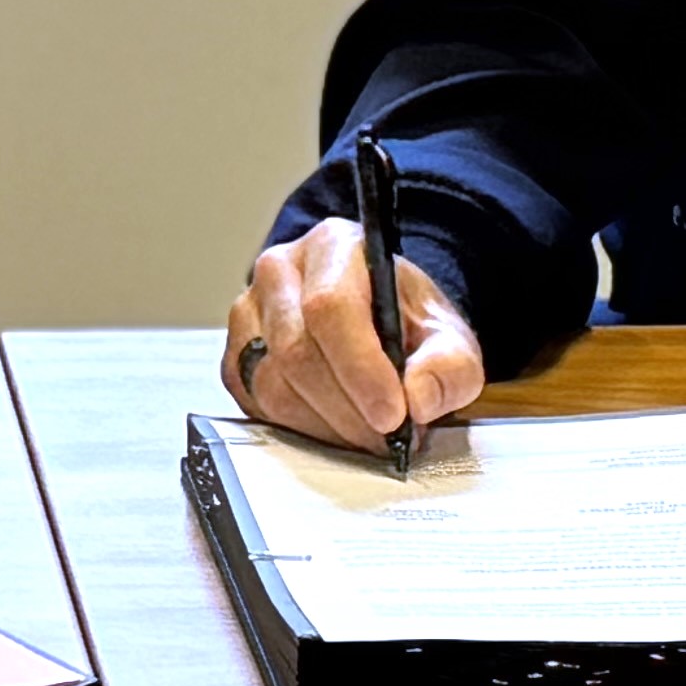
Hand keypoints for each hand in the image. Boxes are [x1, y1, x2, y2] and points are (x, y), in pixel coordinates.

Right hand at [224, 217, 484, 456]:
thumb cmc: (405, 322)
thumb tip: (419, 398)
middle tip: (386, 438)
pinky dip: (301, 429)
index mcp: (334, 247)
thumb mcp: (448, 337)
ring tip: (367, 434)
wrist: (378, 323)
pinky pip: (257, 404)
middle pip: (296, 350)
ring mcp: (249, 314)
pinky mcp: (235, 357)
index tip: (392, 415)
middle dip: (347, 408)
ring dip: (326, 425)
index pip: (329, 306)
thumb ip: (449, 365)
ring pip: (272, 383)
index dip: (360, 367)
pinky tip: (335, 428)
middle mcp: (280, 271)